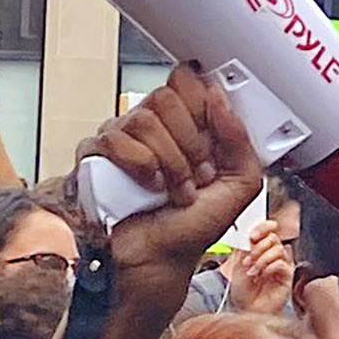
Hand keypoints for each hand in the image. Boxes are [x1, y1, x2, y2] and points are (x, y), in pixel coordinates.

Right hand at [76, 68, 263, 320]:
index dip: (203, 105)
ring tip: (177, 188)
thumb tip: (221, 101)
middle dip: (191, 143)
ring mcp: (122, 136)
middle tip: (199, 173)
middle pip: (166, 96)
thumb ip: (242, 141)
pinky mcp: (97, 156)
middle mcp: (153, 123)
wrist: (163, 259)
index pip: (188, 78)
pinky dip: (141, 167)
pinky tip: (151, 188)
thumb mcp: (240, 184)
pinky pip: (114, 140)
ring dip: (170, 162)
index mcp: (186, 121)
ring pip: (143, 119)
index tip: (215, 140)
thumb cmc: (196, 224)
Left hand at [229, 220, 293, 314]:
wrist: (246, 310)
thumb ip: (245, 247)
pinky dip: (270, 267)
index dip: (263, 228)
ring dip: (262, 259)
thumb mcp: (237, 265)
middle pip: (274, 238)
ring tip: (253, 271)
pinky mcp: (287, 277)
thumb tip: (250, 234)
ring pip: (279, 249)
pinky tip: (263, 276)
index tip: (252, 235)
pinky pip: (283, 264)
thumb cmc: (243, 292)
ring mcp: (281, 265)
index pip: (268, 230)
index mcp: (261, 249)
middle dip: (259, 247)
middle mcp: (273, 255)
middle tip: (248, 260)